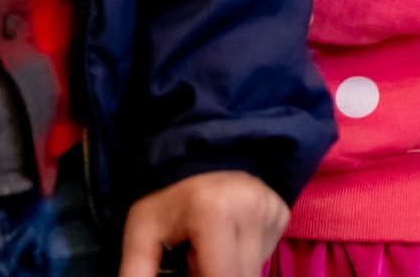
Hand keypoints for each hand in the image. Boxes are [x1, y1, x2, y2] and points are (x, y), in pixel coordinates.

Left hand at [119, 169, 289, 276]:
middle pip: (242, 276)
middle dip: (215, 274)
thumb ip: (136, 272)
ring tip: (209, 249)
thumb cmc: (166, 198)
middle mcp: (252, 208)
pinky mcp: (282, 213)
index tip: (188, 267)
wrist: (195, 155)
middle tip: (194, 259)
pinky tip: (228, 239)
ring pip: (254, 270)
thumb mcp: (142, 234)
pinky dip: (244, 257)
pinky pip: (264, 253)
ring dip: (230, 269)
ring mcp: (272, 209)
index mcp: (216, 212)